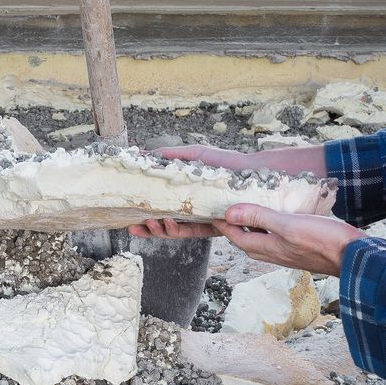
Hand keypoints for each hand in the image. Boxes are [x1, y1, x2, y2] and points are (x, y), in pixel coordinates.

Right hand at [127, 146, 272, 241]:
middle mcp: (194, 212)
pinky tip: (167, 222)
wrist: (254, 172)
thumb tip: (143, 153)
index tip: (131, 218)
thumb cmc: (227, 163)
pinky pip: (194, 231)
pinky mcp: (217, 226)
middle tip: (134, 225)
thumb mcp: (195, 155)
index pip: (163, 209)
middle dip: (149, 228)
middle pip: (166, 225)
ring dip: (159, 230)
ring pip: (177, 231)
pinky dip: (178, 229)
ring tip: (149, 222)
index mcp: (188, 198)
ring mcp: (205, 220)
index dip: (147, 215)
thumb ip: (171, 155)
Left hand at [133, 203, 364, 275]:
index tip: (159, 209)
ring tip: (166, 216)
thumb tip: (225, 213)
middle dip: (175, 225)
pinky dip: (226, 218)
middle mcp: (252, 244)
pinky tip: (222, 211)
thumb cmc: (323, 242)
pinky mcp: (275, 240)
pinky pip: (242, 227)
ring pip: (224, 228)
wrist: (352, 258)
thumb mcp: (288, 226)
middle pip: (208, 230)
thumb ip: (257, 218)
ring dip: (196, 221)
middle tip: (141, 223)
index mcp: (251, 241)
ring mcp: (263, 244)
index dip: (184, 216)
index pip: (210, 224)